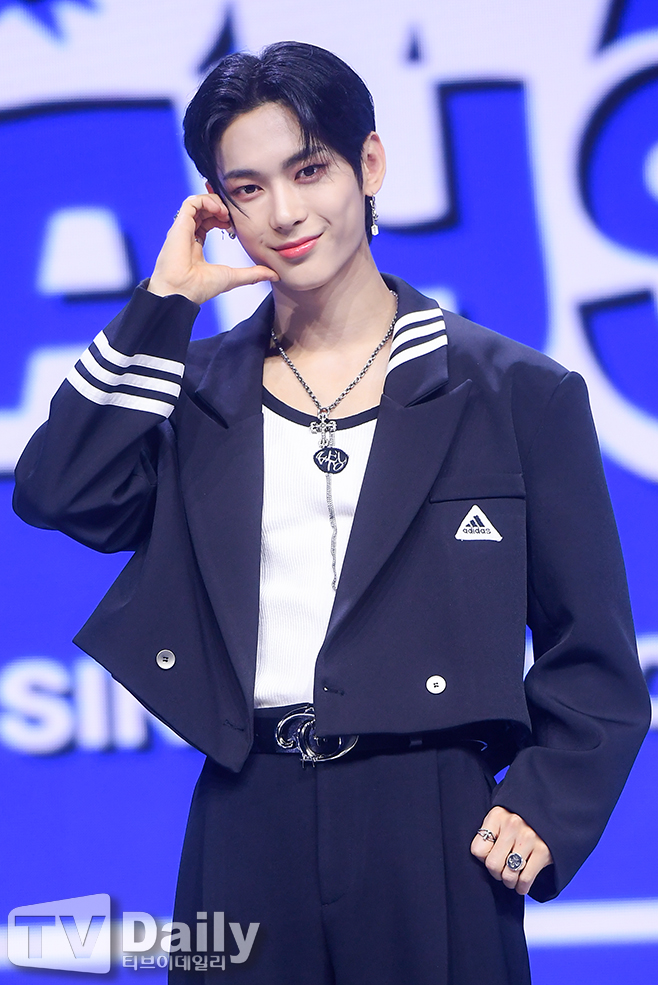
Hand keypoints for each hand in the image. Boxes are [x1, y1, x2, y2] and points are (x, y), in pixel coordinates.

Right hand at [148, 193, 277, 303]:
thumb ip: (253, 274)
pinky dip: (206, 201)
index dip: (222, 217)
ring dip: (214, 202)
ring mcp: (182, 230)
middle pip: (202, 210)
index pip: (207, 222)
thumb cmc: (200, 288)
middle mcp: (187, 236)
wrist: (181, 292)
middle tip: (232, 216)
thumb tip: (274, 275)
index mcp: (195, 246)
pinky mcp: (179, 225)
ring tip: (226, 213)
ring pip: (197, 204)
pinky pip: (191, 203)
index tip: (234, 224)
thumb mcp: (233, 277)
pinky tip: (219, 210)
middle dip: (219, 208)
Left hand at [470, 806, 552, 894]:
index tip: (491, 857)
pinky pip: (525, 879)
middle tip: (502, 871)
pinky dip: (522, 888)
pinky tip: (521, 885)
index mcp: (497, 816)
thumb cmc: (519, 822)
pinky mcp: (543, 851)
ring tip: (511, 878)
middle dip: (496, 874)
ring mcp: (529, 838)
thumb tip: (482, 861)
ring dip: (509, 882)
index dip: (483, 858)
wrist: (550, 814)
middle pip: (492, 865)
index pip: (477, 849)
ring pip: (508, 875)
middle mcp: (512, 824)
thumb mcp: (500, 819)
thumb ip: (489, 835)